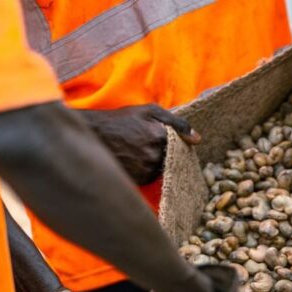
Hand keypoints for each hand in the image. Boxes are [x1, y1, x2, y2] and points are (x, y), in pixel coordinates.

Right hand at [78, 104, 200, 184]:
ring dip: (158, 163)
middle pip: (174, 160)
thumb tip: (197, 140)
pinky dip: (148, 170)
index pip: (183, 147)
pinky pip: (152, 177)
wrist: (94, 133)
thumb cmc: (122, 120)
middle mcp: (155, 155)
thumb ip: (177, 123)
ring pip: (163, 169)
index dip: (177, 145)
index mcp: (161, 136)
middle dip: (168, 154)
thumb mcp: (150, 111)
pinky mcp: (139, 180)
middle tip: (151, 146)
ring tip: (141, 151)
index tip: (167, 141)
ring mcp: (146, 169)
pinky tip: (136, 159)